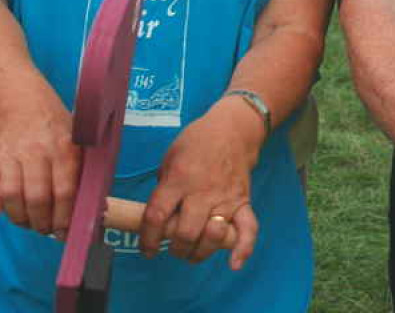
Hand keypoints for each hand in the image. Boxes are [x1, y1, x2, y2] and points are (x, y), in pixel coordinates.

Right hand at [0, 94, 79, 236]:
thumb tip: (98, 210)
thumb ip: (85, 174)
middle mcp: (38, 151)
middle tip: (45, 229)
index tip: (64, 232)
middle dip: (42, 222)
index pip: (64, 190)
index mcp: (65, 149)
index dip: (64, 217)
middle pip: (37, 197)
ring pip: (12, 194)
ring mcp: (12, 154)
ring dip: (19, 217)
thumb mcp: (79, 143)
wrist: (26, 105)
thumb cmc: (59, 131)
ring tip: (28, 222)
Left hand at [139, 100, 260, 269]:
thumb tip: (160, 218)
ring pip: (212, 236)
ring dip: (199, 252)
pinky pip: (248, 229)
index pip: (157, 216)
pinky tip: (234, 264)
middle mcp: (202, 191)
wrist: (232, 130)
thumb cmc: (196, 142)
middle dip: (175, 248)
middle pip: (186, 233)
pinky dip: (243, 248)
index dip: (147, 239)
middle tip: (172, 247)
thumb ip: (165, 188)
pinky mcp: (243, 202)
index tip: (146, 249)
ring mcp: (225, 198)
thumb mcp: (170, 158)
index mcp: (179, 178)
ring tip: (191, 251)